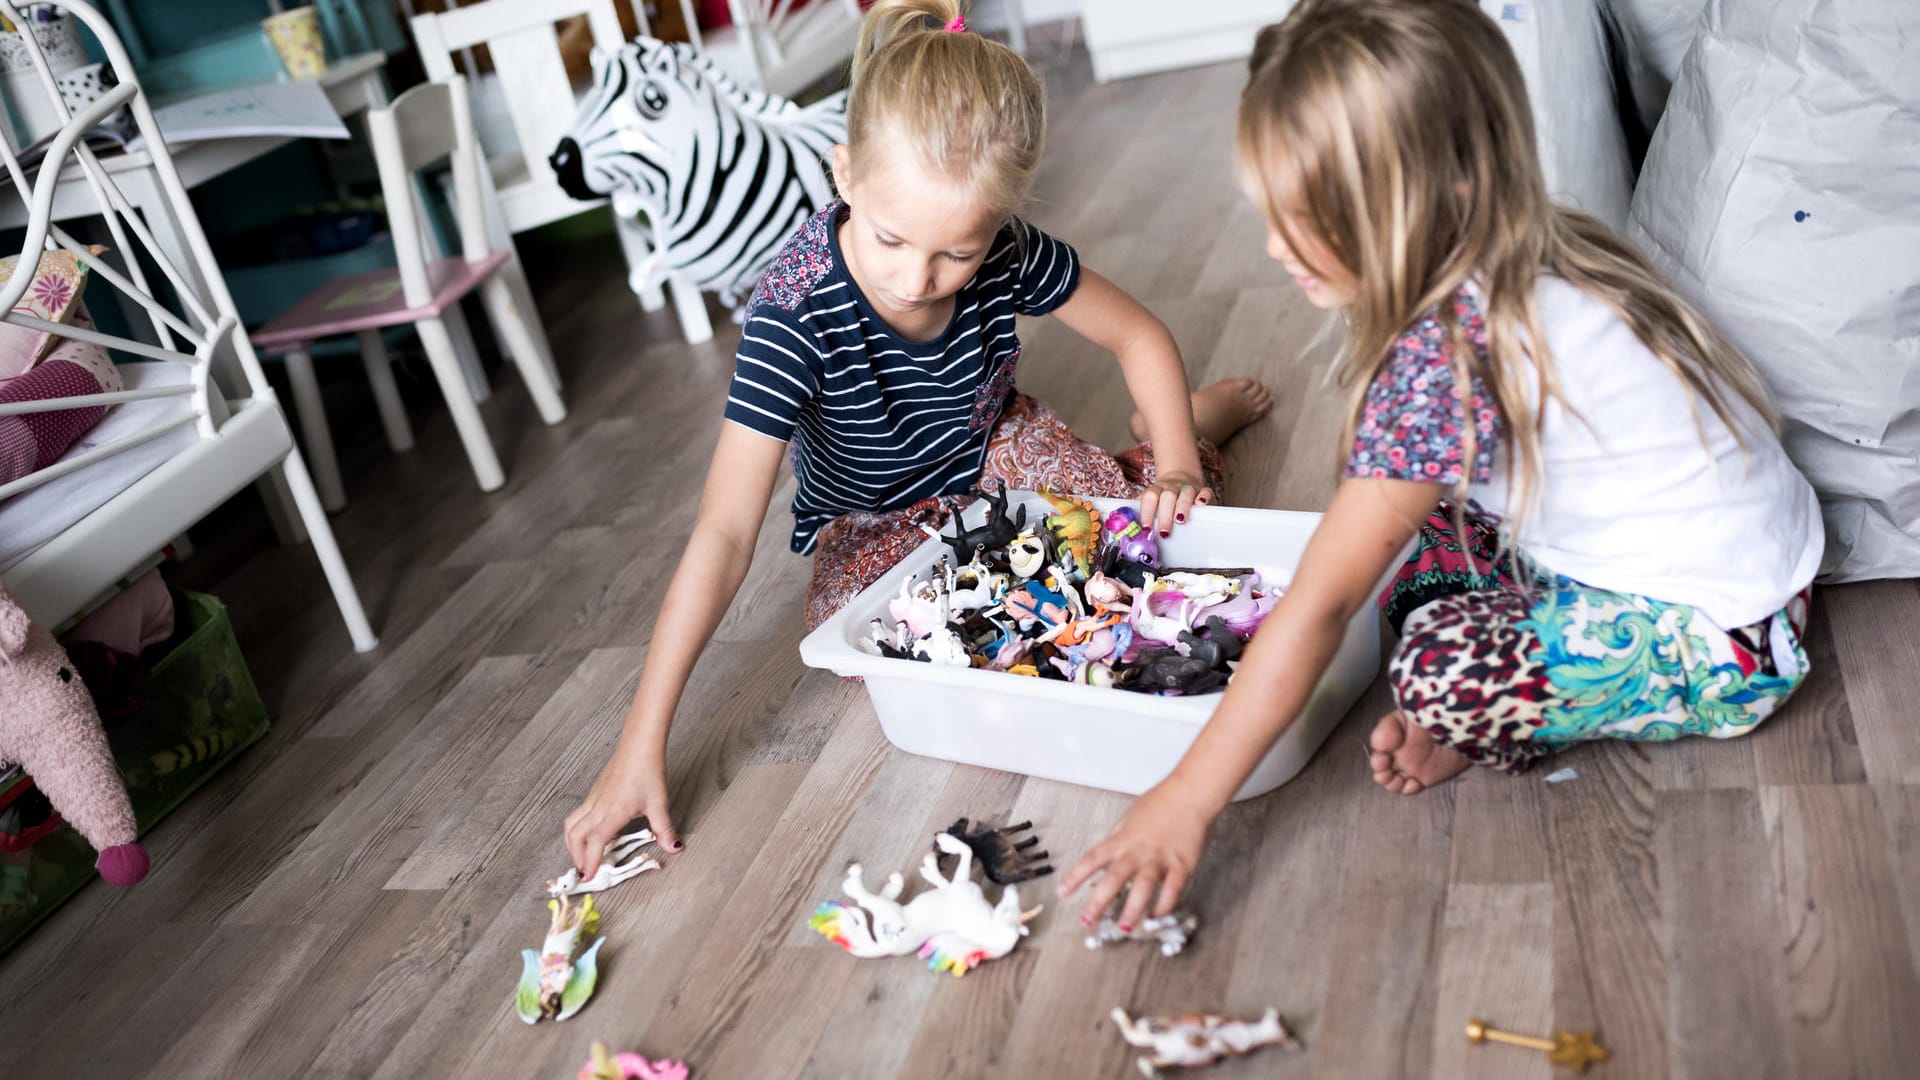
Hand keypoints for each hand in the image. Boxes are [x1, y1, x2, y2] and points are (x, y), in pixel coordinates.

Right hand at [564, 752, 681, 876]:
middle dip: (576, 856)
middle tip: (583, 870)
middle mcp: (598, 807)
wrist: (639, 745)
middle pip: (575, 836)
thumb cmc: (648, 771)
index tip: (588, 877)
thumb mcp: (659, 803)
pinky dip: (579, 828)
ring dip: (572, 842)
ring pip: (572, 824)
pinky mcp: (594, 792)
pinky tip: (595, 832)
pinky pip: (579, 814)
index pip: (595, 843)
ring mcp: (593, 798)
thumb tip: (673, 847)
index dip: (590, 862)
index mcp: (612, 813)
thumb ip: (664, 829)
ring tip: (581, 854)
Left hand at [1057, 776, 1216, 928]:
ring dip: (1133, 910)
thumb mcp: (1129, 818)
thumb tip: (1105, 859)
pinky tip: (1156, 916)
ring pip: (1143, 888)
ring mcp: (1160, 859)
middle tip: (1087, 921)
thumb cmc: (1161, 803)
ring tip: (1124, 928)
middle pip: (1113, 879)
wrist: (1191, 794)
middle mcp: (1138, 851)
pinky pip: (1172, 890)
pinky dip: (1164, 906)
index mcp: (1122, 840)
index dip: (1075, 877)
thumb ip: (1118, 840)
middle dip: (1098, 902)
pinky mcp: (1182, 865)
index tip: (1063, 893)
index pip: (1092, 859)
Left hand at [1139, 471, 1211, 538]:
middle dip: (1165, 515)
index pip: (1149, 497)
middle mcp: (1172, 487)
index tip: (1146, 528)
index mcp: (1157, 490)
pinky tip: (1201, 505)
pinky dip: (1204, 498)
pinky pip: (1205, 492)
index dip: (1147, 512)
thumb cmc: (1163, 496)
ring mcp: (1188, 488)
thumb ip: (1141, 510)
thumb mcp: (1151, 500)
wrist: (1181, 475)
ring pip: (1185, 493)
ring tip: (1180, 520)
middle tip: (1164, 532)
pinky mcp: (1203, 490)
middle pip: (1167, 497)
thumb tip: (1128, 524)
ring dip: (1182, 506)